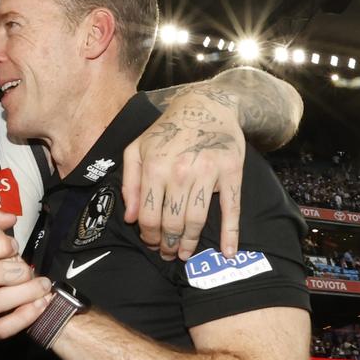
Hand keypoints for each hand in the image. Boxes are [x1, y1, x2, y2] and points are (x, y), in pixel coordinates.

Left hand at [123, 90, 244, 259]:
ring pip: (196, 221)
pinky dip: (231, 234)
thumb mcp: (137, 148)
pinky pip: (231, 209)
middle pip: (171, 223)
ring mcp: (207, 173)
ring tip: (184, 254)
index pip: (148, 215)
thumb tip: (129, 218)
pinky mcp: (231, 173)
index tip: (151, 242)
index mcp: (154, 167)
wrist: (207, 105)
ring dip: (190, 244)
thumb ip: (129, 183)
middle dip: (168, 244)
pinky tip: (228, 252)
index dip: (148, 235)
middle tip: (168, 253)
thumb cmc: (168, 130)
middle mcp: (179, 172)